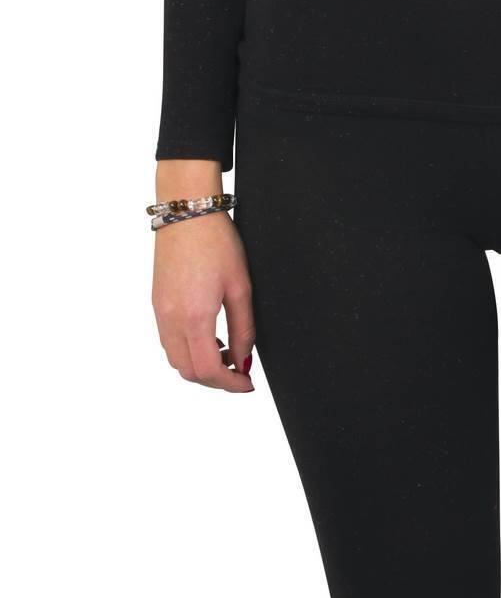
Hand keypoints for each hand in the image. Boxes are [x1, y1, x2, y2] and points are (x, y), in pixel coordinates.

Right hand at [152, 212, 255, 390]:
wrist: (187, 213)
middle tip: (239, 371)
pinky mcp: (156, 303)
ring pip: (176, 359)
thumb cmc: (216, 242)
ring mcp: (159, 312)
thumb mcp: (241, 287)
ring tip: (226, 351)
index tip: (247, 383)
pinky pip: (169, 341)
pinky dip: (188, 350)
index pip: (208, 370)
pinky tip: (208, 336)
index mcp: (194, 317)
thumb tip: (244, 361)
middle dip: (215, 380)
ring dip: (200, 365)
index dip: (230, 384)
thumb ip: (244, 329)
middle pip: (188, 371)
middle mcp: (171, 319)